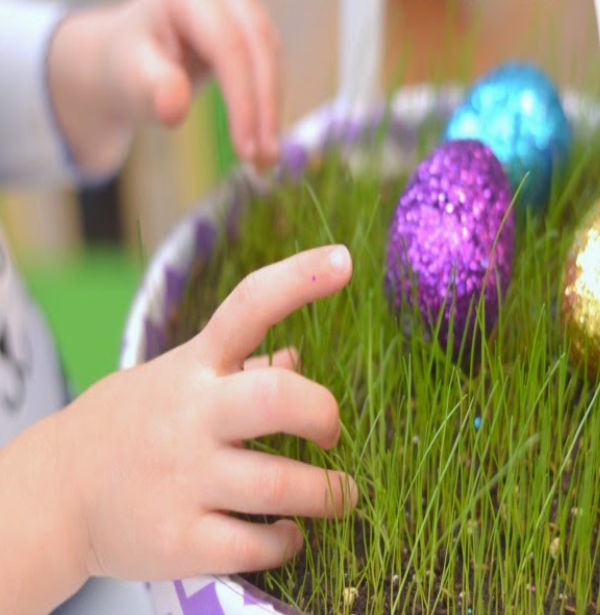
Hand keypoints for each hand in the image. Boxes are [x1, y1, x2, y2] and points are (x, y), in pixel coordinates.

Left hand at [48, 0, 281, 176]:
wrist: (124, 62)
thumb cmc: (126, 72)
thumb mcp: (131, 82)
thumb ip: (152, 90)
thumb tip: (174, 108)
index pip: (227, 46)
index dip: (243, 100)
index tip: (246, 150)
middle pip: (259, 46)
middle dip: (265, 107)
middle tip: (266, 159)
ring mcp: (238, 1)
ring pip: (271, 57)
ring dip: (272, 109)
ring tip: (266, 156)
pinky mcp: (249, 25)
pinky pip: (269, 65)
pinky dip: (269, 103)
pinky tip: (264, 136)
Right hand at [59, 245, 355, 581]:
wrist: (56, 492)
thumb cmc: (132, 425)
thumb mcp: (177, 379)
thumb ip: (238, 367)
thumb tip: (298, 358)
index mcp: (193, 366)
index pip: (249, 305)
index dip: (300, 278)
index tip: (343, 259)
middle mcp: (190, 415)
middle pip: (279, 397)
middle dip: (324, 414)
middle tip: (332, 432)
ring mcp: (182, 479)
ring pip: (282, 485)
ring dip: (328, 493)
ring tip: (337, 495)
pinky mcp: (178, 540)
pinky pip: (257, 546)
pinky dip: (288, 541)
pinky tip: (289, 533)